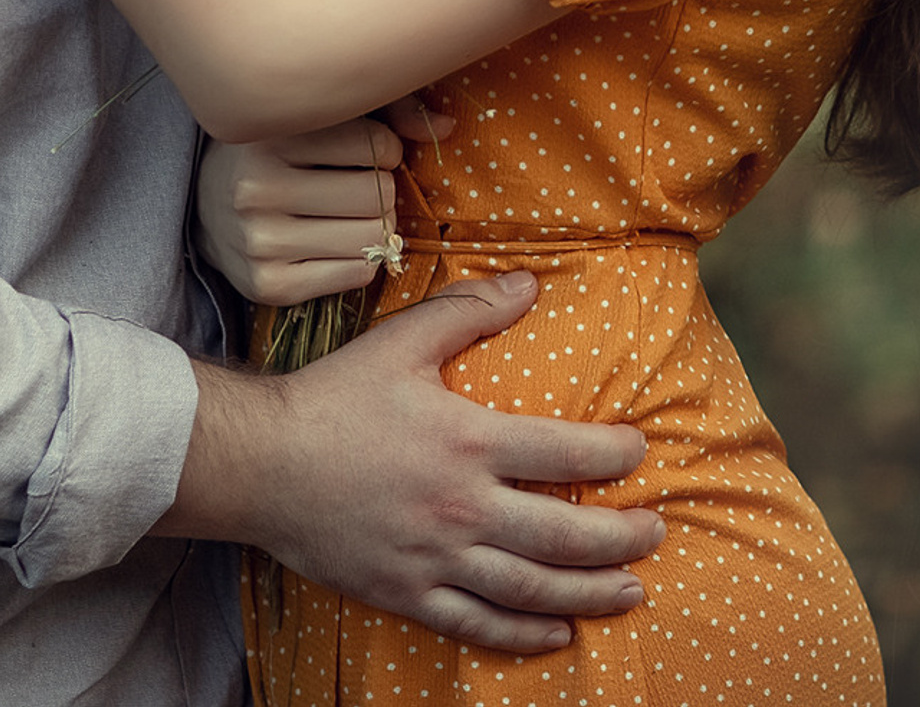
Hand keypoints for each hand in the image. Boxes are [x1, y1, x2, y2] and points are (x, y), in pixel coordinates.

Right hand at [162, 271, 659, 652]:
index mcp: (468, 440)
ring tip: (632, 590)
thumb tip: (530, 285)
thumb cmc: (334, 398)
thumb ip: (469, 310)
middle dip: (623, 536)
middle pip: (566, 534)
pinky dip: (526, 634)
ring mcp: (438, 558)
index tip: (640, 452)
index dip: (614, 454)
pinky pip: (481, 625)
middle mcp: (463, 508)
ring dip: (592, 593)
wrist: (263, 462)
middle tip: (656, 531)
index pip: (565, 451)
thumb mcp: (401, 340)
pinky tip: (558, 631)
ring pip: (534, 588)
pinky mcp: (410, 593)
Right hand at [197, 102, 454, 304]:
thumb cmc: (279, 148)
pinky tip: (335, 243)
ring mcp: (259, 242)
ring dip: (375, 228)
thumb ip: (387, 110)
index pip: (377, 145)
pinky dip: (359, 261)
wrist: (205, 203)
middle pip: (378, 196)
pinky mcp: (267, 286)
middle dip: (381, 191)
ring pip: (372, 240)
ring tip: (349, 214)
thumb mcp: (321, 114)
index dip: (385, 149)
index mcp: (270, 134)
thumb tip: (450, 126)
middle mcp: (256, 188)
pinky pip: (356, 276)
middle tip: (358, 186)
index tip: (365, 150)